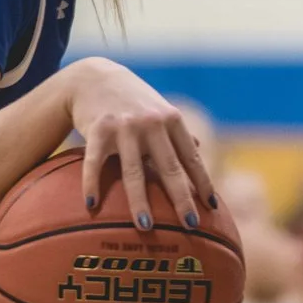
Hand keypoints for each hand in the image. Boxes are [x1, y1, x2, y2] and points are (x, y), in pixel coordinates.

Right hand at [66, 58, 215, 231]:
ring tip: (145, 226)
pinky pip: (94, 163)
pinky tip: (91, 206)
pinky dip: (92, 185)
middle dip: (180, 198)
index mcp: (170, 119)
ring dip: (139, 201)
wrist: (93, 76)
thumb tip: (200, 151)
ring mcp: (123, 127)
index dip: (202, 183)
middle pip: (169, 168)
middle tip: (190, 225)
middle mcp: (150, 123)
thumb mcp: (158, 109)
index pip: (191, 158)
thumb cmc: (131, 99)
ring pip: (133, 171)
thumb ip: (177, 132)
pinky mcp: (97, 129)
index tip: (211, 207)